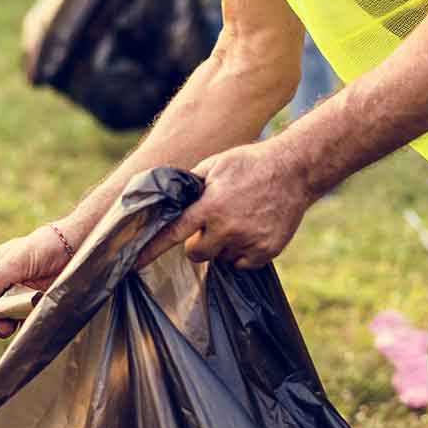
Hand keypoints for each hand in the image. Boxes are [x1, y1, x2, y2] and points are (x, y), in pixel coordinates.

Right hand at [0, 225, 73, 339]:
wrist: (78, 248)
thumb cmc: (44, 246)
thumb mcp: (17, 259)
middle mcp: (4, 283)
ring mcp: (19, 295)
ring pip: (1, 317)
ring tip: (4, 327)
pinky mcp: (34, 305)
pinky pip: (20, 320)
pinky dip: (16, 327)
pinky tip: (17, 327)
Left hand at [138, 142, 317, 270]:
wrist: (293, 171)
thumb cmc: (250, 163)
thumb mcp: (216, 164)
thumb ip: (191, 184)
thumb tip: (170, 199)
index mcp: (211, 205)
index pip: (173, 232)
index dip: (152, 249)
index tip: (133, 264)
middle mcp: (228, 227)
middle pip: (197, 254)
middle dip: (198, 243)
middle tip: (211, 225)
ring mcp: (249, 242)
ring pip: (221, 259)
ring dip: (223, 246)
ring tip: (238, 221)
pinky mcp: (266, 252)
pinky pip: (242, 264)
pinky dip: (243, 252)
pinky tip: (251, 230)